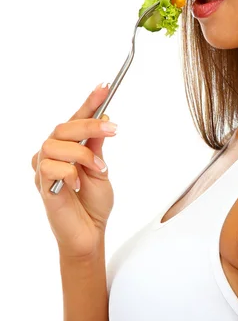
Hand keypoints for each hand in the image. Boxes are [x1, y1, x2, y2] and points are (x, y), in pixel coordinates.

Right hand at [31, 84, 117, 258]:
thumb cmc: (92, 204)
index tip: (105, 86)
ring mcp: (44, 170)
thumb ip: (97, 146)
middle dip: (90, 125)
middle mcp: (51, 155)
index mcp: (67, 148)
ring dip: (83, 154)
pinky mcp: (42, 186)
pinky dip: (71, 173)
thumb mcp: (101, 169)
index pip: (75, 119)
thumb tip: (104, 118)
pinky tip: (77, 186)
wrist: (90, 234)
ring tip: (99, 169)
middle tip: (114, 129)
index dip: (90, 102)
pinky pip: (51, 168)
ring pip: (56, 144)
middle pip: (63, 127)